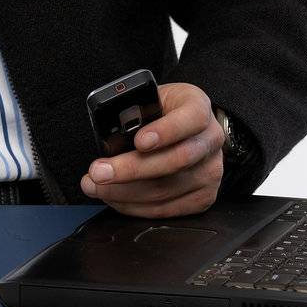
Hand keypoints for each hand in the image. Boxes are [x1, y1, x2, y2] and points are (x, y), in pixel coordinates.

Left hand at [80, 81, 225, 217]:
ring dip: (125, 192)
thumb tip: (107, 136)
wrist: (184, 127)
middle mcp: (210, 139)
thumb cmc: (161, 111)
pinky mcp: (203, 197)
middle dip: (131, 169)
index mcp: (198, 106)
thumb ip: (135, 111)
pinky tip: (115, 198)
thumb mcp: (150, 98)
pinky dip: (135, 206)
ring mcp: (210, 171)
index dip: (166, 131)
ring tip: (96, 186)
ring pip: (167, 189)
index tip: (139, 141)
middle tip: (99, 172)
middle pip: (176, 159)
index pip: (192, 118)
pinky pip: (167, 208)